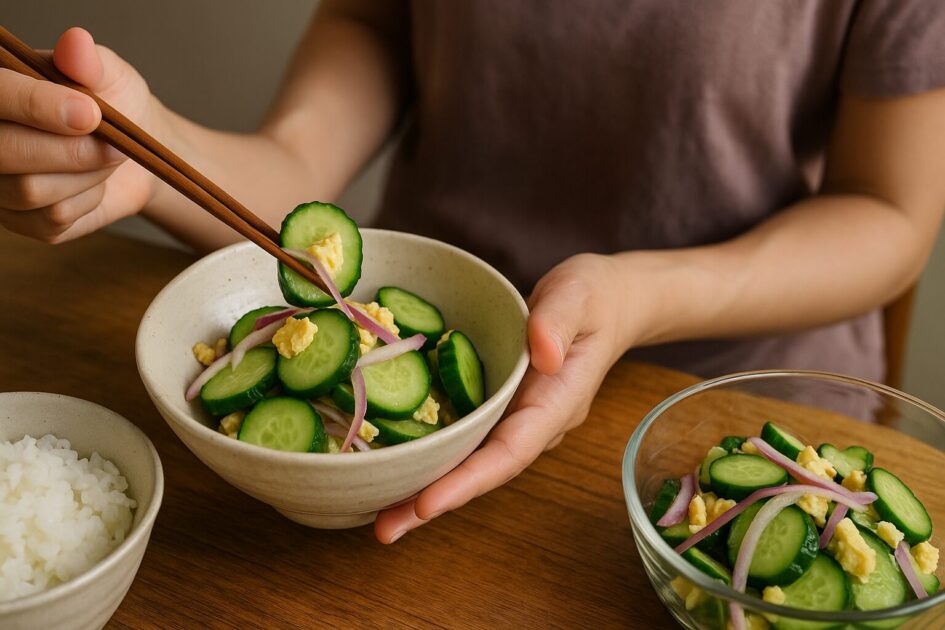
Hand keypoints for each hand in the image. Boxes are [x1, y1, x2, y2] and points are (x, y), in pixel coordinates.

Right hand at [0, 27, 157, 242]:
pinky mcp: (21, 220)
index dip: (36, 105)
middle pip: (4, 151)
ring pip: (30, 190)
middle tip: (116, 144)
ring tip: (108, 158)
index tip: (90, 112)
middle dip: (71, 151)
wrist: (135, 151)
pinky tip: (94, 184)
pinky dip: (87, 202)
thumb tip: (75, 42)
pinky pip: (50, 219)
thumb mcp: (109, 75)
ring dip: (85, 176)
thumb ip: (90, 61)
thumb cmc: (114, 105)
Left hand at [374, 253, 627, 542]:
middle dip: (434, 502)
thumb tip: (542, 354)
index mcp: (555, 403)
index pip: (511, 451)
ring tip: (378, 514)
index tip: (427, 504)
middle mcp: (534, 423)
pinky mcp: (500, 408)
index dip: (469, 480)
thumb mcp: (579, 295)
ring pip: (471, 461)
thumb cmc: (592, 297)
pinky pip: (466, 438)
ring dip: (426, 488)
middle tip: (383, 530)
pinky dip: (432, 456)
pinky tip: (394, 465)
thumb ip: (559, 321)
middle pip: (483, 472)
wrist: (605, 303)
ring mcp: (516, 419)